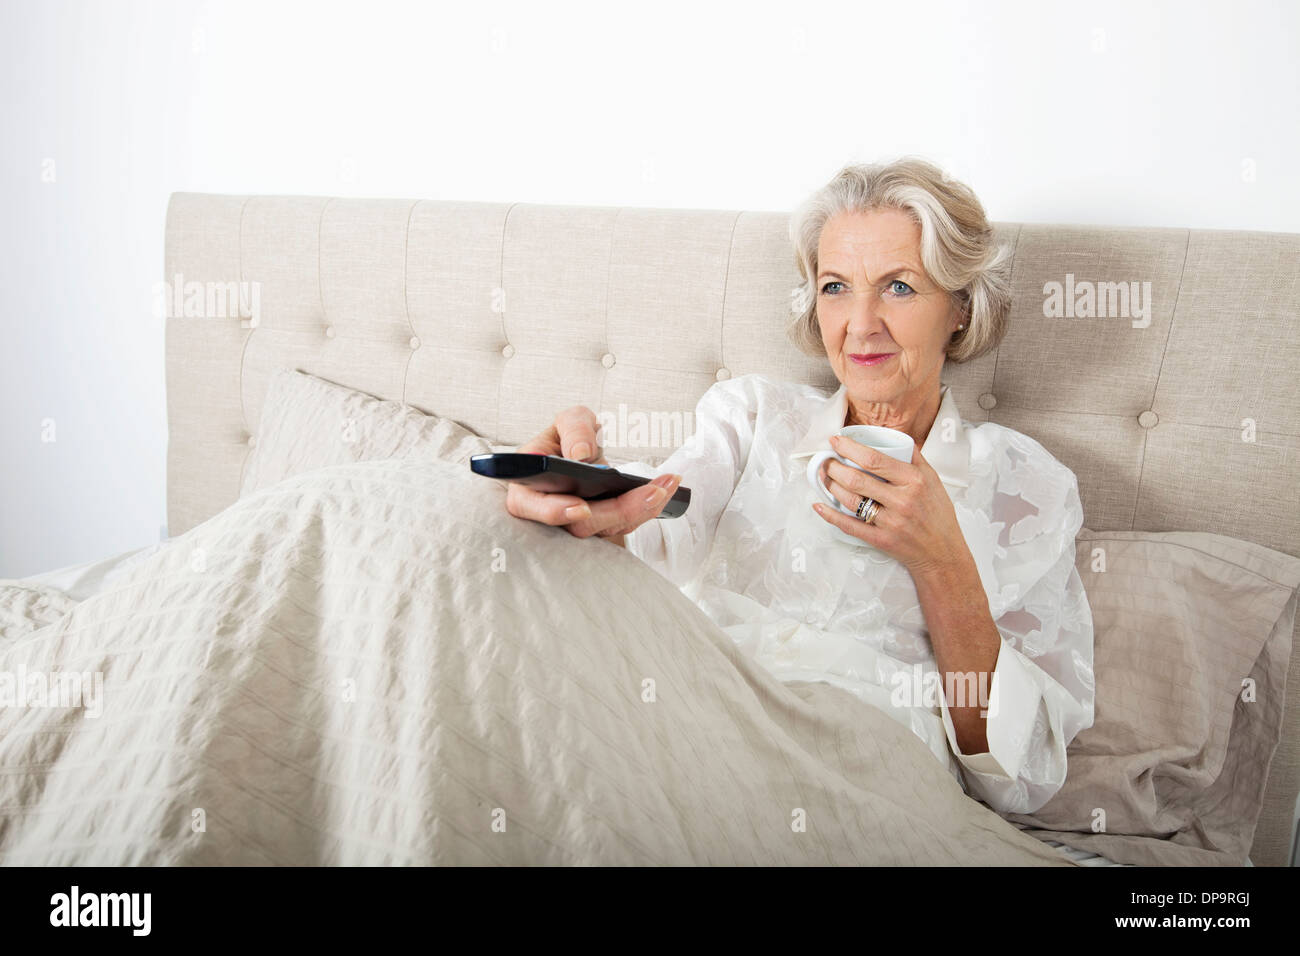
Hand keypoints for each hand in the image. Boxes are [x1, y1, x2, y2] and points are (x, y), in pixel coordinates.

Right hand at [504, 405, 682, 540]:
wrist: (583, 451)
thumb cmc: (569, 438)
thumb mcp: (569, 421)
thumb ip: (573, 428)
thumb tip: (581, 453)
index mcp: (529, 488)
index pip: (534, 507)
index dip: (555, 512)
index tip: (582, 508)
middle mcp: (549, 513)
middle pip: (580, 524)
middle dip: (619, 509)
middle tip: (651, 492)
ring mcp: (576, 524)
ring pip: (607, 528)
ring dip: (641, 508)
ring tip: (667, 485)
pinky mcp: (601, 527)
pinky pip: (624, 524)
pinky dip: (646, 508)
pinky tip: (666, 488)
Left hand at [811, 435, 968, 576]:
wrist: (943, 553)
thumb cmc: (938, 514)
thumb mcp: (933, 480)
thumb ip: (914, 458)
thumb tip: (895, 437)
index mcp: (914, 480)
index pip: (875, 460)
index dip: (850, 448)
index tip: (835, 441)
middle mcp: (902, 500)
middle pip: (857, 479)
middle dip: (834, 467)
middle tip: (825, 461)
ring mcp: (891, 522)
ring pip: (851, 501)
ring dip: (831, 487)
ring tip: (824, 477)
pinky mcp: (882, 540)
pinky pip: (850, 526)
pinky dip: (831, 515)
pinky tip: (820, 506)